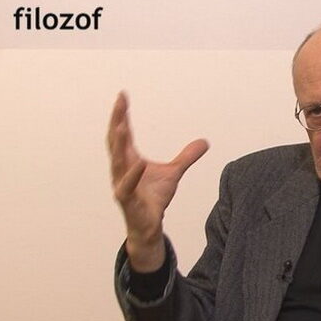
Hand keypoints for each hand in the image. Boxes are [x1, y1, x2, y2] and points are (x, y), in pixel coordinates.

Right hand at [107, 92, 208, 271]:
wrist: (149, 225)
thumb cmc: (154, 198)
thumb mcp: (175, 172)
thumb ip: (187, 157)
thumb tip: (205, 142)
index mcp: (128, 159)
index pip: (123, 133)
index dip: (121, 114)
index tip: (123, 95)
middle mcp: (121, 169)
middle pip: (115, 141)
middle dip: (116, 120)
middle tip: (120, 101)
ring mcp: (121, 184)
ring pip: (117, 161)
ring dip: (118, 143)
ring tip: (121, 125)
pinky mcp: (127, 200)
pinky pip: (127, 186)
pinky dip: (133, 175)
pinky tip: (140, 163)